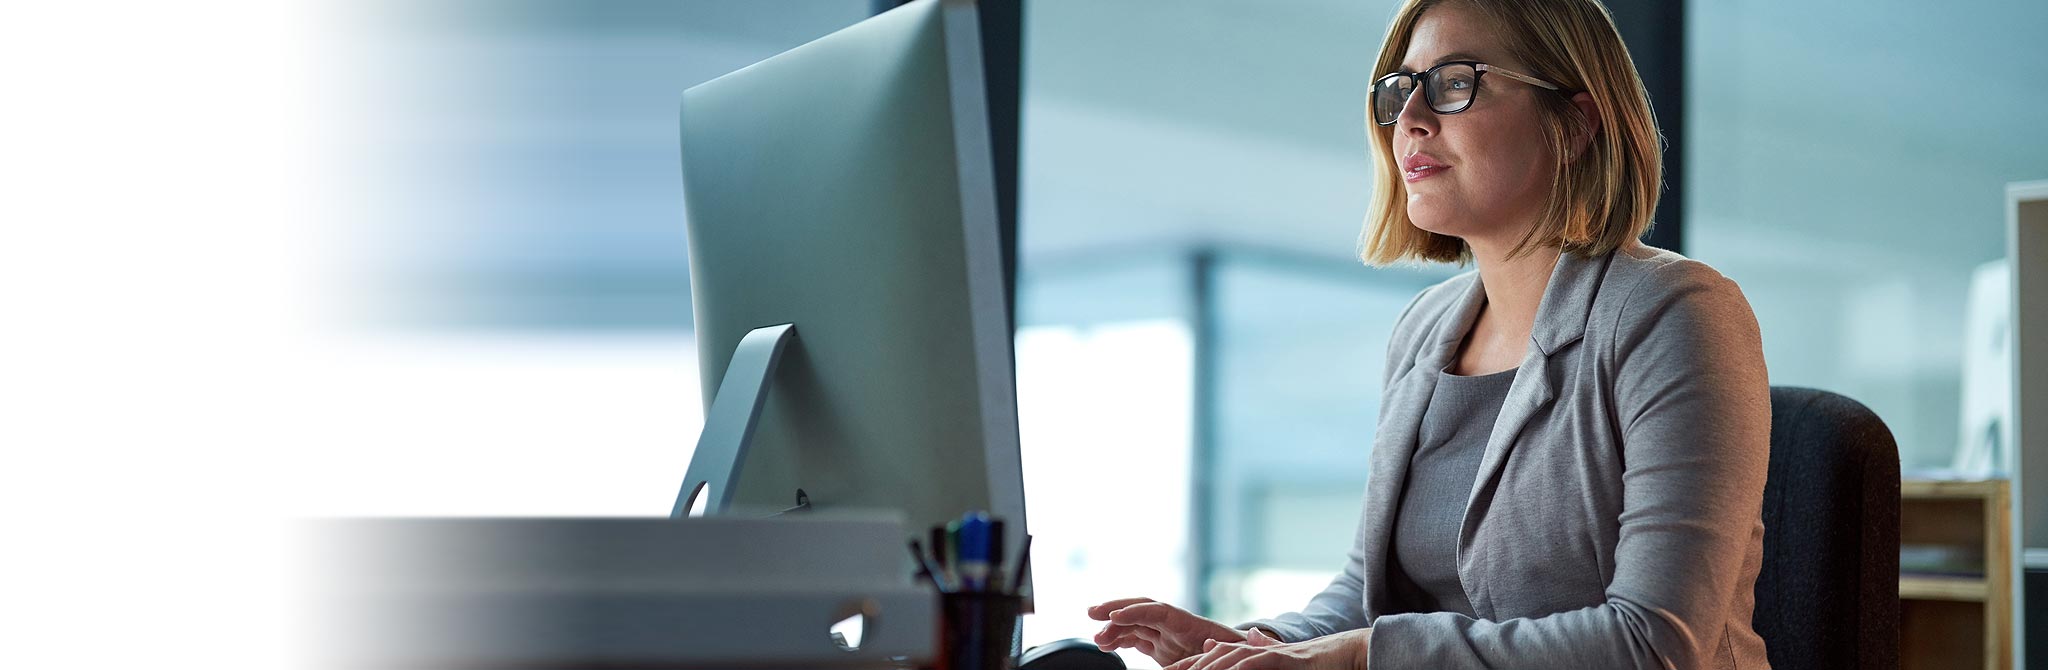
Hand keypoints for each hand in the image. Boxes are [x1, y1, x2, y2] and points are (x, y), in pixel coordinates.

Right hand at [1087, 597, 1247, 665]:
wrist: (1237, 657)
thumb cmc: (1238, 652)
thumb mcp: (1239, 649)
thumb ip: (1240, 644)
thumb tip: (1253, 636)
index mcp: (1191, 623)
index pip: (1159, 610)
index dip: (1136, 612)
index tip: (1115, 616)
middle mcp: (1175, 624)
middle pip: (1141, 608)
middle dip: (1116, 607)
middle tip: (1092, 613)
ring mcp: (1165, 634)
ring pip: (1134, 624)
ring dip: (1113, 628)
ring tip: (1097, 640)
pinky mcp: (1161, 646)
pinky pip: (1135, 638)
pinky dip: (1119, 639)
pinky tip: (1105, 645)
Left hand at [1162, 627, 1371, 669]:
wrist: (1344, 653)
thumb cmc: (1312, 664)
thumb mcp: (1278, 661)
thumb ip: (1260, 655)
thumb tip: (1245, 639)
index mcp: (1250, 654)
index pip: (1211, 660)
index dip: (1187, 666)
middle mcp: (1254, 650)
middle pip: (1213, 658)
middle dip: (1188, 667)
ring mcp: (1268, 653)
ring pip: (1229, 659)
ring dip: (1208, 667)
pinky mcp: (1284, 659)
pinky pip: (1257, 663)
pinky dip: (1240, 668)